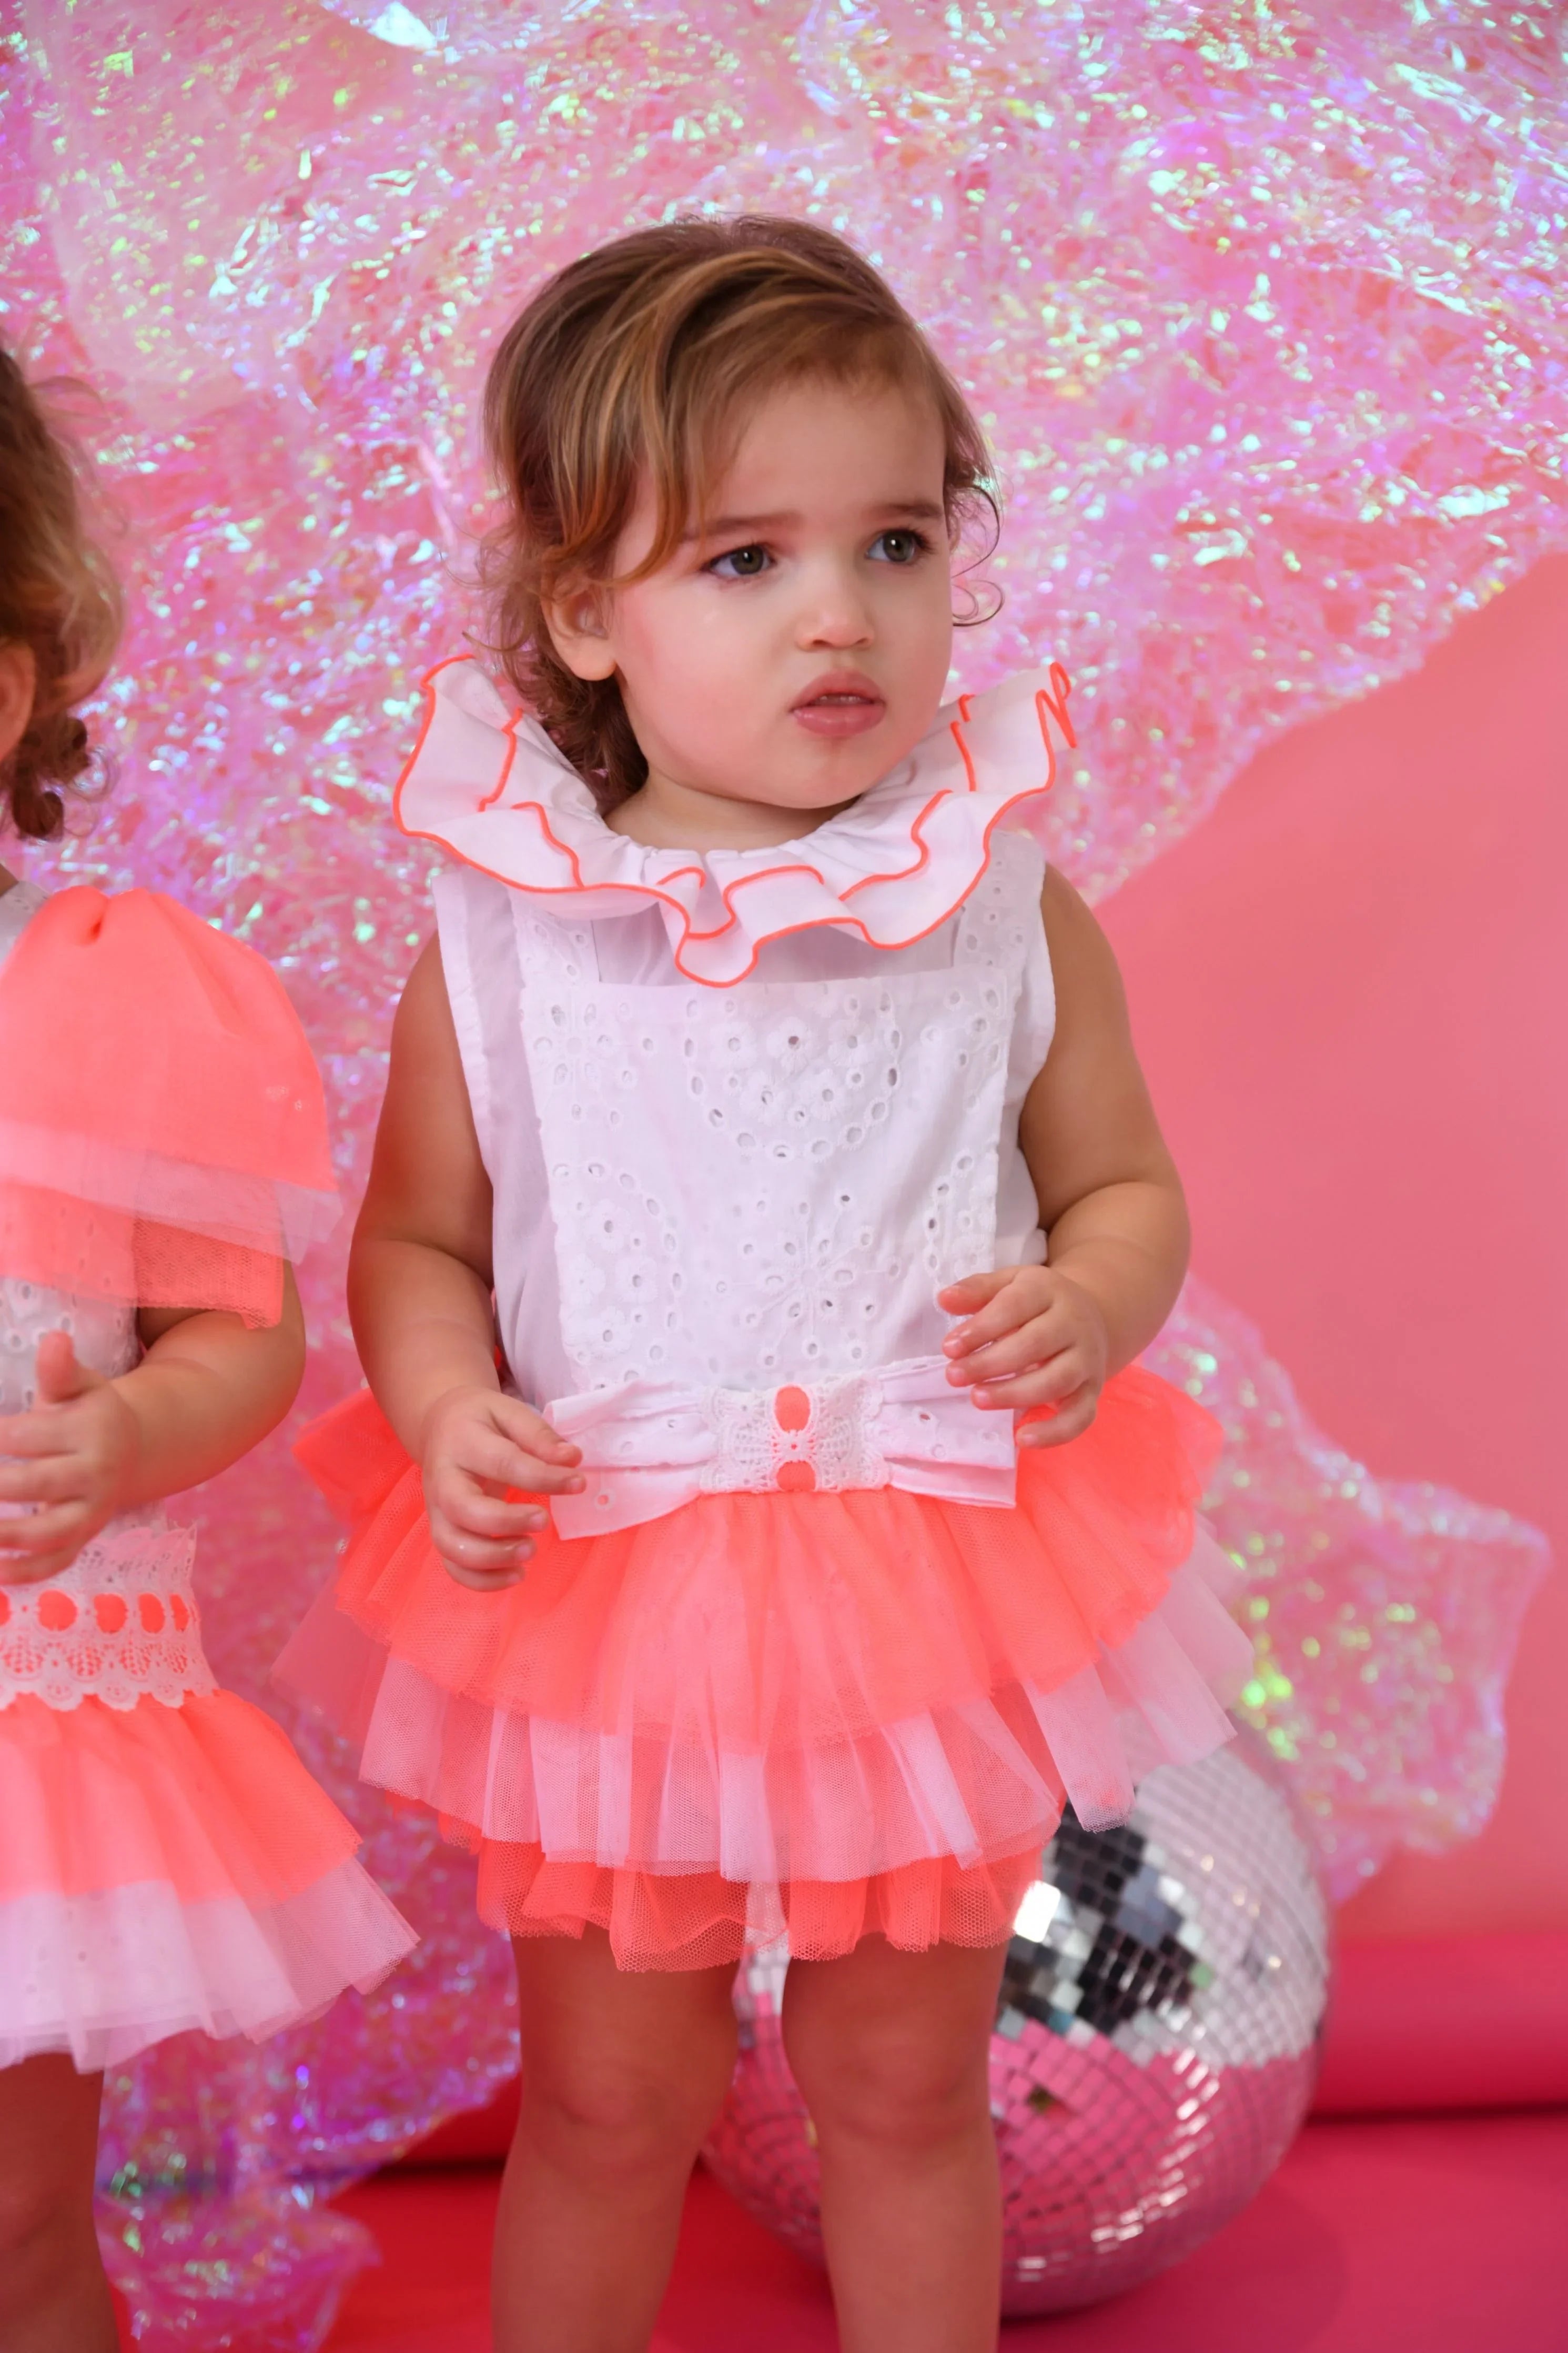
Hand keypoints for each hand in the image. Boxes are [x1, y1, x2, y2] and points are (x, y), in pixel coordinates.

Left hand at [0, 1333, 138, 1581]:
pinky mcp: (84, 1537)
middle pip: (37, 1484)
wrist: (128, 1449)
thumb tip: (53, 1338)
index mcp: (93, 1430)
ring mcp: (92, 1511)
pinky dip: (26, 1573)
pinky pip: (57, 1562)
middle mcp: (97, 1473)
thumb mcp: (78, 1386)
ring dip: (4, 1536)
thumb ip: (59, 1369)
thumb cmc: (86, 1412)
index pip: (30, 1435)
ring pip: (49, 1533)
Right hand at [419, 1384, 583, 1589]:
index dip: (542, 1477)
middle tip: (543, 1522)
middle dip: (506, 1522)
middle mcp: (442, 1480)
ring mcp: (437, 1511)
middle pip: (464, 1509)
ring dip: (492, 1558)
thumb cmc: (480, 1421)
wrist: (437, 1425)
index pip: (503, 1462)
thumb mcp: (509, 1412)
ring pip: (452, 1545)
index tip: (578, 1483)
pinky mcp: (441, 1531)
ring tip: (530, 1552)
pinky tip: (516, 1574)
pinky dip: (482, 1581)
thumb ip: (539, 1435)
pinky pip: (452, 1566)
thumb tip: (571, 1460)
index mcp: (463, 1443)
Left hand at [937, 1265, 1109, 1447]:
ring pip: (1056, 1380)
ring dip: (1014, 1394)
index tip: (949, 1348)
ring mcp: (1086, 1360)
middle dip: (990, 1363)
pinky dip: (1055, 1432)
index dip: (981, 1328)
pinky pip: (1080, 1416)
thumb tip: (944, 1299)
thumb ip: (977, 1290)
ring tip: (977, 1399)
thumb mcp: (1009, 1284)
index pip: (1015, 1306)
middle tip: (953, 1376)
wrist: (1091, 1318)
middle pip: (1035, 1344)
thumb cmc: (1036, 1304)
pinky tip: (1022, 1438)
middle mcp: (1074, 1324)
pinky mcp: (1093, 1391)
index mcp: (1048, 1291)